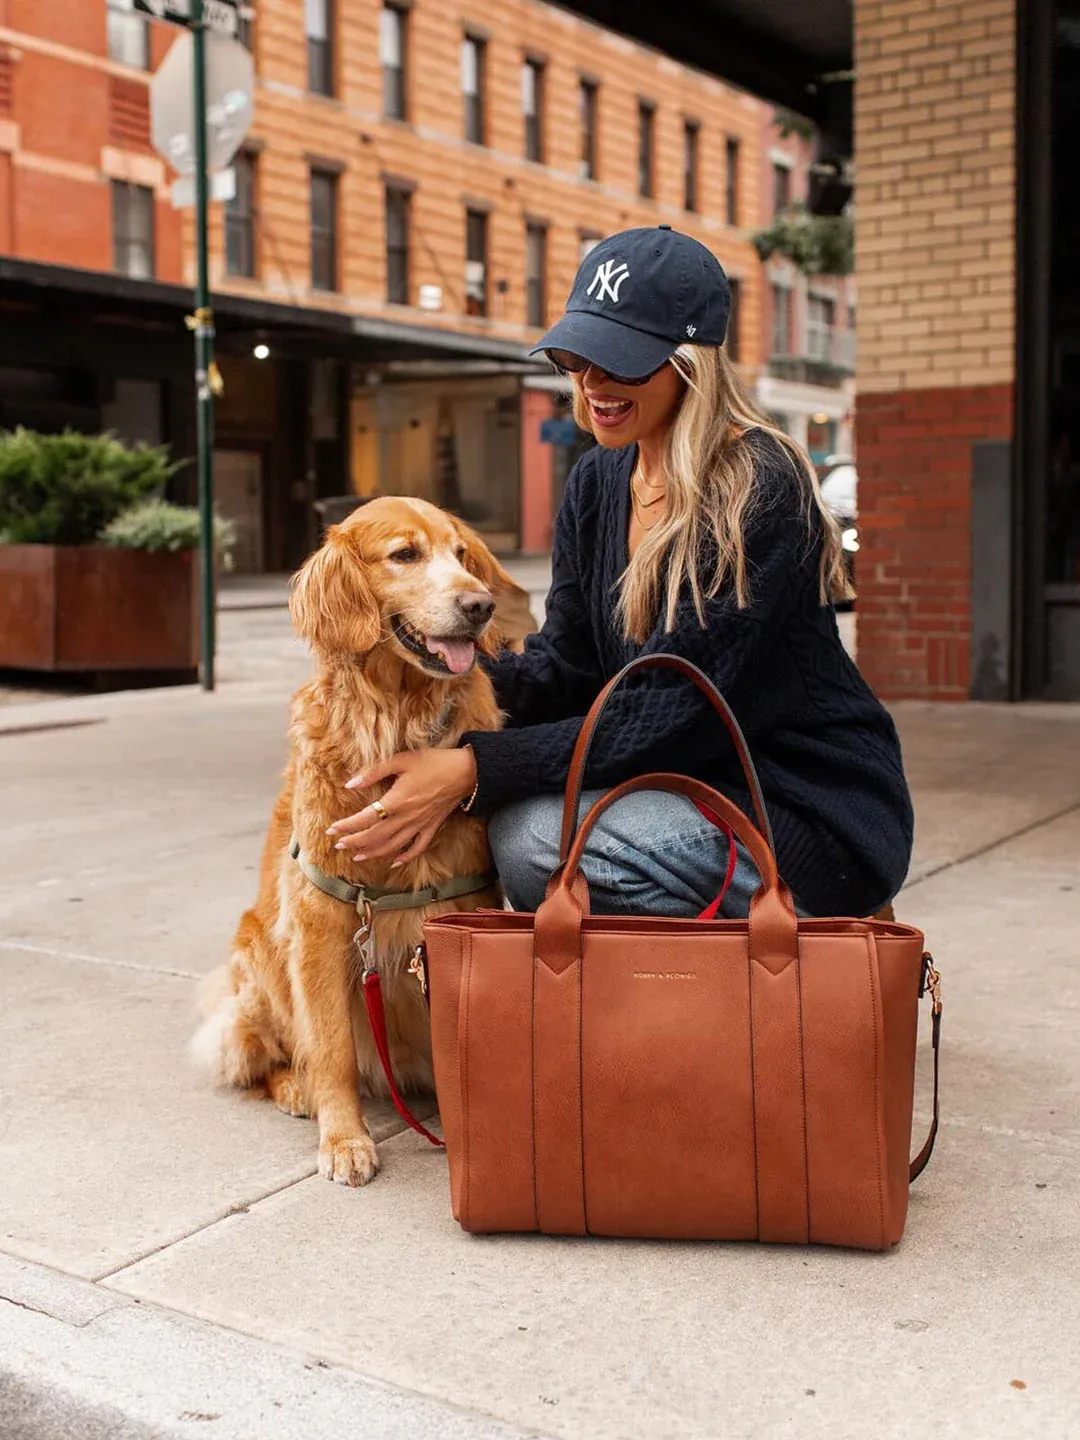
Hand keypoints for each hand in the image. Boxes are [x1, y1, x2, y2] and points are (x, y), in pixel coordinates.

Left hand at [326, 748, 477, 866]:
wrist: (465, 771)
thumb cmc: (433, 762)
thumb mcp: (402, 760)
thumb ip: (375, 771)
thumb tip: (351, 784)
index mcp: (397, 800)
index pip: (366, 817)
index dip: (347, 825)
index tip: (331, 829)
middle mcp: (407, 817)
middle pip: (375, 836)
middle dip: (355, 842)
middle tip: (338, 845)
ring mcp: (420, 825)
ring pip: (393, 846)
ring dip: (373, 853)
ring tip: (357, 856)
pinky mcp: (431, 827)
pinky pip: (417, 848)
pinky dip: (405, 857)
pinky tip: (393, 863)